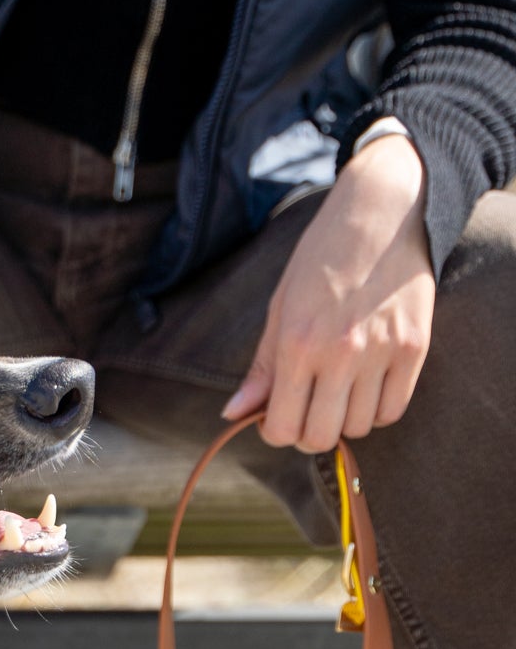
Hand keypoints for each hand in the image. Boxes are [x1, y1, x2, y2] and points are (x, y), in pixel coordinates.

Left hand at [222, 135, 435, 450]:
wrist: (383, 211)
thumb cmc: (322, 257)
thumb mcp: (281, 306)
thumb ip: (262, 366)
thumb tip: (233, 414)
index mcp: (298, 342)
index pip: (282, 427)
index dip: (276, 431)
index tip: (279, 416)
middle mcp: (340, 352)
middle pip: (320, 437)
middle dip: (308, 432)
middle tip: (309, 408)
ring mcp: (381, 351)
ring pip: (358, 427)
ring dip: (344, 419)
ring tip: (340, 390)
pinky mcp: (414, 347)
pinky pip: (393, 410)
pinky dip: (377, 409)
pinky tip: (367, 387)